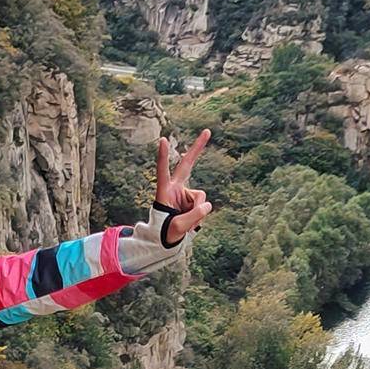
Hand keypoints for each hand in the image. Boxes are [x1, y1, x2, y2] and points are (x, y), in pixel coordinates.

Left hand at [155, 129, 211, 244]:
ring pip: (201, 196)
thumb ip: (193, 216)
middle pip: (187, 164)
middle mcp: (175, 188)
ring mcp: (184, 192)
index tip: (162, 140)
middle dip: (197, 148)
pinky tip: (192, 220)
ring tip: (187, 222)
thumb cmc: (166, 231)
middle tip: (207, 131)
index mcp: (164, 191)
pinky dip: (200, 213)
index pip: (162, 171)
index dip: (163, 156)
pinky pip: (203, 204)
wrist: (167, 237)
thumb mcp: (178, 227)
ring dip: (198, 212)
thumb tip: (207, 205)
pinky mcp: (192, 198)